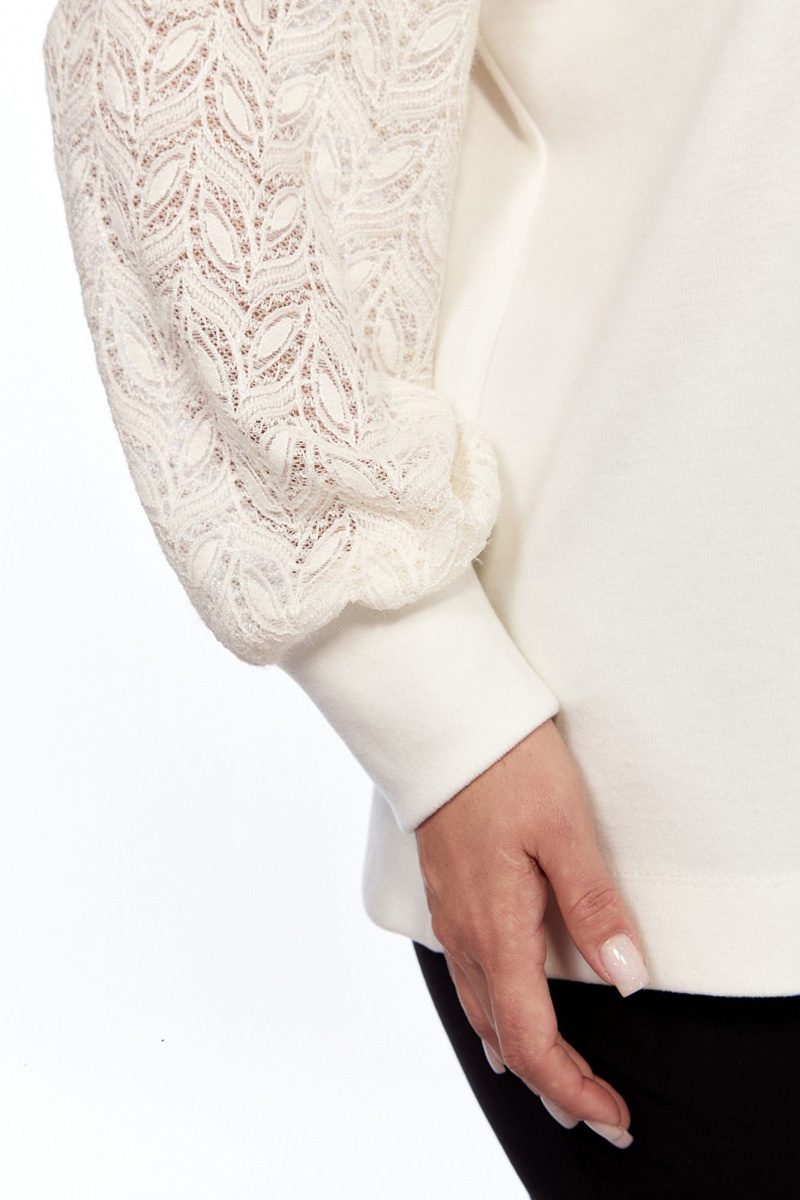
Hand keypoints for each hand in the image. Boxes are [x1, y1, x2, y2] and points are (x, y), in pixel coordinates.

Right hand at [414, 717, 648, 1147]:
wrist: (443, 725)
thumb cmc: (506, 768)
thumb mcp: (565, 829)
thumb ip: (594, 905)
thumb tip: (627, 976)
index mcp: (498, 927)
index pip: (533, 1036)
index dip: (573, 1085)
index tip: (611, 1114)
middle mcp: (467, 935)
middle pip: (506, 1037)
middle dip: (554, 1084)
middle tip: (599, 1113)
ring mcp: (451, 917)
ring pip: (482, 1013)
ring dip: (523, 1056)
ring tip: (560, 1082)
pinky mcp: (447, 898)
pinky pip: (467, 981)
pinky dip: (494, 1019)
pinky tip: (504, 1019)